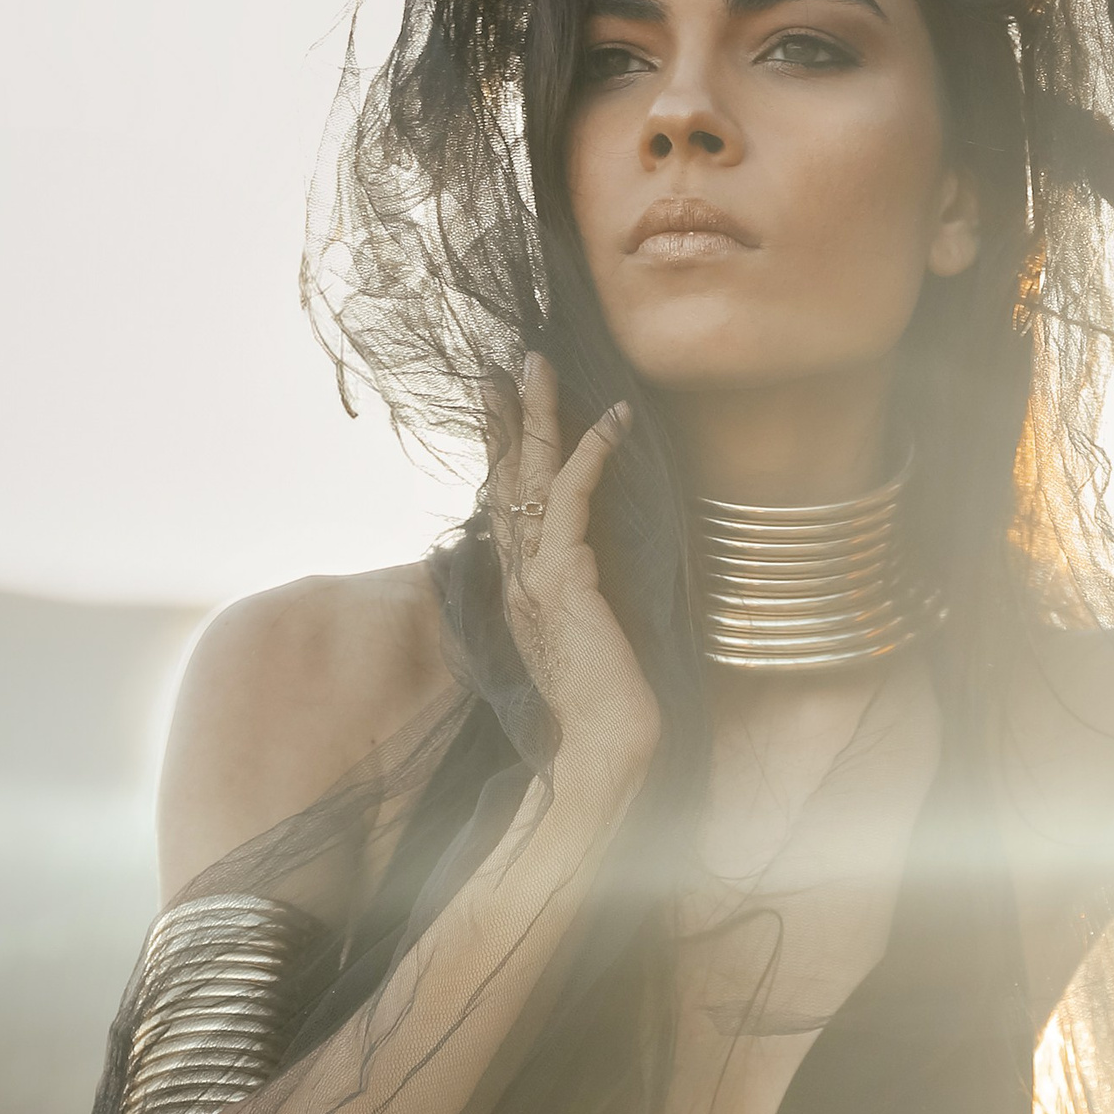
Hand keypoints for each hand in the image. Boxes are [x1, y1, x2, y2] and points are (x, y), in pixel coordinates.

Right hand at [483, 354, 658, 800]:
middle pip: (505, 482)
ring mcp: (535, 579)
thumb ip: (580, 604)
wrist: (605, 749)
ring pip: (530, 479)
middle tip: (505, 366)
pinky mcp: (564, 580)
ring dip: (537, 416)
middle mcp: (517, 581)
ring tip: (538, 364)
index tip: (499, 408)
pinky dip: (593, 452)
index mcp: (519, 594)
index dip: (502, 455)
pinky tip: (614, 418)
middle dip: (506, 420)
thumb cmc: (606, 708)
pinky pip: (574, 499)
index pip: (505, 509)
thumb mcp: (590, 643)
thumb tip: (594, 575)